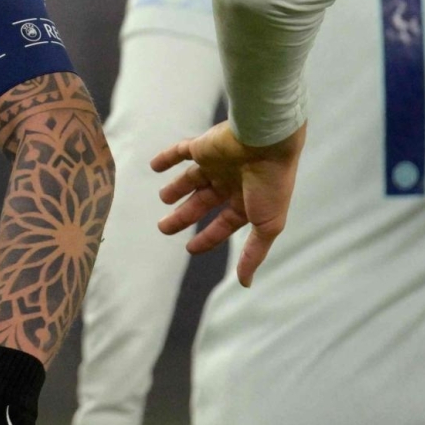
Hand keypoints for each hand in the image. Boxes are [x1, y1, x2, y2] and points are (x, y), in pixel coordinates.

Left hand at [151, 121, 305, 285]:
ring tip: (163, 198)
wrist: (268, 140)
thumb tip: (245, 284)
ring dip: (176, 188)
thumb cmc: (271, 184)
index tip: (190, 249)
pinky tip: (154, 165)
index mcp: (247, 201)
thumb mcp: (267, 225)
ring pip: (190, 178)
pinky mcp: (204, 145)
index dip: (207, 237)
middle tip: (163, 227)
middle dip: (183, 216)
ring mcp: (217, 163)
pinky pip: (180, 151)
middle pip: (201, 202)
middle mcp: (231, 182)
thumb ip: (254, 253)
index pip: (223, 223)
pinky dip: (166, 158)